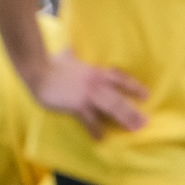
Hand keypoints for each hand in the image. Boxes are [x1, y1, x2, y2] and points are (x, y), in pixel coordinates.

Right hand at [27, 50, 147, 138]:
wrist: (38, 71)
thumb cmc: (51, 63)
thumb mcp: (67, 55)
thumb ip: (72, 54)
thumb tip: (70, 47)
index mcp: (95, 71)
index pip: (120, 79)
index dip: (134, 87)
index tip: (146, 95)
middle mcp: (96, 83)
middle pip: (119, 98)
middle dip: (133, 110)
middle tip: (144, 122)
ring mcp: (87, 94)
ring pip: (111, 108)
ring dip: (124, 119)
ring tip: (133, 129)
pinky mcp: (77, 105)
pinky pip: (90, 120)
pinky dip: (96, 130)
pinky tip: (101, 138)